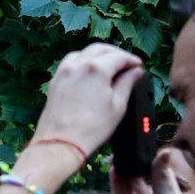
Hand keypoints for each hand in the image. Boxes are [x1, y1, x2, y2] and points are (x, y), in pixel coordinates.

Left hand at [33, 43, 144, 161]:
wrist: (60, 144)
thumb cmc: (91, 129)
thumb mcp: (118, 106)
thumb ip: (127, 84)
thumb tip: (135, 72)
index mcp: (96, 69)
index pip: (119, 56)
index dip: (132, 60)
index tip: (138, 66)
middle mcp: (78, 65)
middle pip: (101, 49)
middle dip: (116, 54)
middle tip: (127, 64)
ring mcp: (64, 72)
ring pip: (84, 53)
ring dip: (99, 55)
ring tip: (109, 66)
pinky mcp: (55, 81)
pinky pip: (71, 63)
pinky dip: (83, 62)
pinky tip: (90, 72)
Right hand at [111, 147, 194, 193]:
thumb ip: (163, 176)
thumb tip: (165, 151)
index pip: (157, 185)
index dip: (151, 169)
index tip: (145, 152)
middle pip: (140, 188)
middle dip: (134, 170)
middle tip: (129, 151)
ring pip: (128, 192)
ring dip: (123, 174)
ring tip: (120, 155)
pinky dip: (116, 184)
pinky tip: (115, 169)